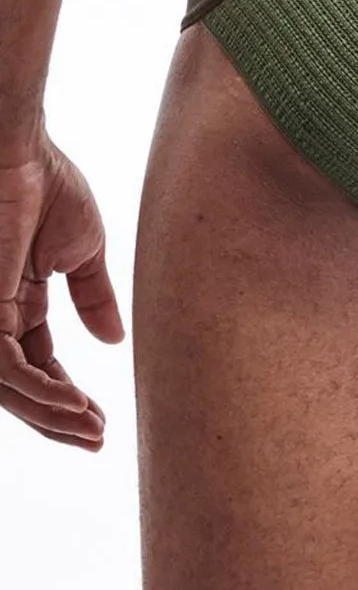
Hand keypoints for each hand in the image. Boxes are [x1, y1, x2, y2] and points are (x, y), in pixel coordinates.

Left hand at [0, 134, 124, 450]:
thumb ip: (93, 297)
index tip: (100, 417)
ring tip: (89, 426)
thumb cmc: (48, 185)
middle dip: (56, 418)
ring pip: (9, 389)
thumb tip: (115, 340)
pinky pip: (5, 369)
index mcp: (16, 304)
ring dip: (51, 413)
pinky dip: (41, 390)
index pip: (37, 366)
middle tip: (94, 437)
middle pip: (20, 388)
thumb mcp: (83, 251)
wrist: (21, 151)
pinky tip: (74, 401)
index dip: (66, 395)